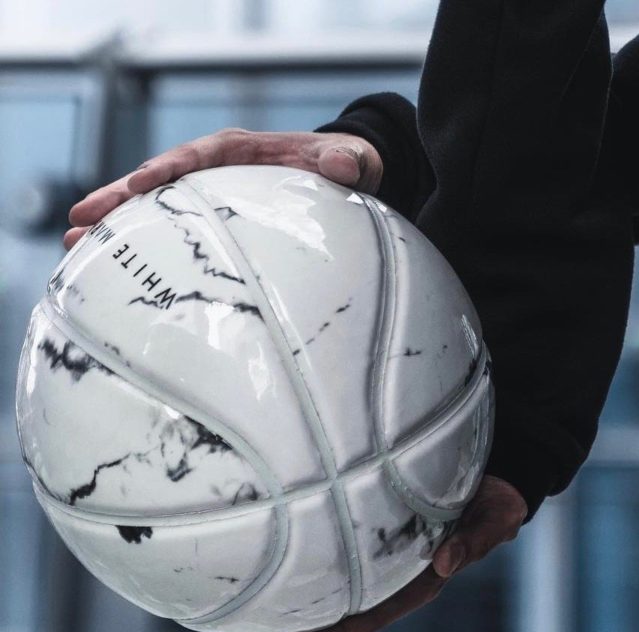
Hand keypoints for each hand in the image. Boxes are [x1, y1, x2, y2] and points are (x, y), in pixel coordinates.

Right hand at [64, 129, 382, 248]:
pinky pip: (171, 226)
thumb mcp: (352, 160)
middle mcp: (219, 169)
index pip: (203, 154)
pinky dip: (142, 240)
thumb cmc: (343, 166)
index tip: (143, 182)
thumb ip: (346, 161)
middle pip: (162, 178)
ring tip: (75, 242)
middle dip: (120, 196)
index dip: (171, 166)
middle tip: (81, 218)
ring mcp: (211, 194)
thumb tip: (345, 165)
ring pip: (156, 204)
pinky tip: (112, 263)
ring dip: (117, 222)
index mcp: (245, 151)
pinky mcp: (212, 218)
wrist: (342, 176)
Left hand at [244, 475, 527, 631]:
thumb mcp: (495, 521)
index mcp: (419, 580)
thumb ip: (476, 541)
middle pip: (341, 606)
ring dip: (293, 595)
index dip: (335, 631)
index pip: (373, 614)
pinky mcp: (375, 530)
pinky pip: (338, 547)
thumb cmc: (495, 503)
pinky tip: (276, 555)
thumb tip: (445, 563)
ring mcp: (383, 555)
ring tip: (246, 604)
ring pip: (333, 581)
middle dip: (298, 623)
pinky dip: (308, 555)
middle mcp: (394, 574)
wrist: (494, 480)